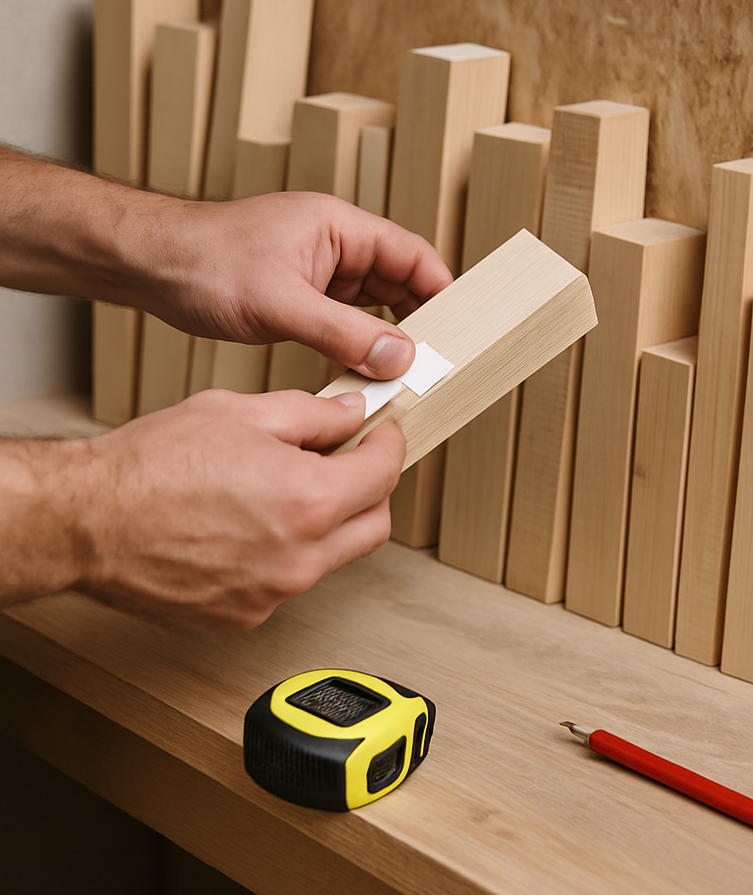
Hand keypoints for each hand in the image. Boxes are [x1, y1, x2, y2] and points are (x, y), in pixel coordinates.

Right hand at [68, 388, 403, 627]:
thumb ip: (311, 415)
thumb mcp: (241, 413)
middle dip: (372, 489)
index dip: (389, 445)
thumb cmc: (150, 467)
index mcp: (308, 500)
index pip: (384, 473)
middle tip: (350, 462)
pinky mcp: (245, 615)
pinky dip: (287, 552)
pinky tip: (251, 525)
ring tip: (284, 490)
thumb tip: (349, 416)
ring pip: (333, 555)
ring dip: (328, 522)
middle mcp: (300, 557)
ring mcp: (274, 593)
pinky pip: (290, 580)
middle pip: (375, 524)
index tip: (383, 434)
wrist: (86, 522)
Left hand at [148, 192, 452, 378]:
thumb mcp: (280, 303)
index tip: (459, 328)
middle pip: (401, 282)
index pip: (412, 254)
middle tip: (438, 361)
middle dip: (420, 321)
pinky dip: (361, 346)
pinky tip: (367, 371)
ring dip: (390, 339)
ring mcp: (321, 272)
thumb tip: (398, 357)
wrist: (149, 266)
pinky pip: (349, 322)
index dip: (440, 289)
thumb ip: (342, 332)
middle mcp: (337, 246)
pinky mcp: (304, 296)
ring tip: (407, 373)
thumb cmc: (204, 263)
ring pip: (376, 307)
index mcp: (339, 227)